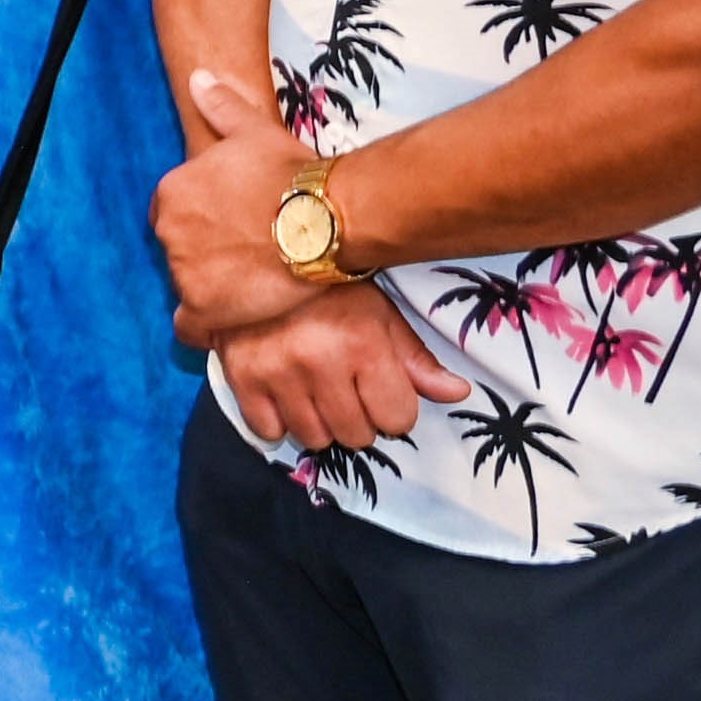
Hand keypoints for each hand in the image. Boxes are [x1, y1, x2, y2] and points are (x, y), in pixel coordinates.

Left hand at [154, 67, 331, 353]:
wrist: (327, 217)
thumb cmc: (294, 174)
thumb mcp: (255, 131)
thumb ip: (222, 107)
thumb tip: (198, 78)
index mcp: (172, 191)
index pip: (174, 216)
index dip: (203, 226)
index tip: (231, 231)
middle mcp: (169, 231)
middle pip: (180, 252)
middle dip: (206, 256)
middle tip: (246, 258)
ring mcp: (184, 271)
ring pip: (189, 286)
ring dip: (212, 289)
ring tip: (251, 287)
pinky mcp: (205, 307)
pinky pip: (189, 328)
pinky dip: (205, 328)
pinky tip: (229, 324)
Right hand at [211, 284, 467, 454]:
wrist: (259, 262)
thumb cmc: (329, 290)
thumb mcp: (381, 315)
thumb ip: (417, 360)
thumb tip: (458, 393)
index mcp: (363, 344)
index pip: (397, 418)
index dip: (393, 407)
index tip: (379, 388)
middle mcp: (320, 361)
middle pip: (357, 436)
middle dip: (358, 418)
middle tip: (346, 387)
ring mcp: (277, 373)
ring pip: (314, 438)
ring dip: (320, 423)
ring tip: (315, 390)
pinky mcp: (242, 379)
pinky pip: (269, 431)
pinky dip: (279, 420)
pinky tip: (284, 393)